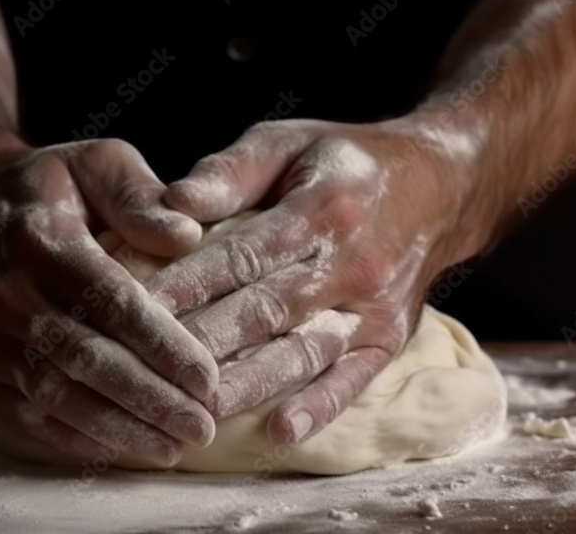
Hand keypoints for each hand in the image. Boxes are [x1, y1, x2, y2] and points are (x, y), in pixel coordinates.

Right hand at [0, 136, 218, 465]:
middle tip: (203, 425)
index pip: (109, 301)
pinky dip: (78, 438)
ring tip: (175, 446)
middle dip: (149, 399)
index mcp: (38, 237)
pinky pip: (28, 415)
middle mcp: (0, 291)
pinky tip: (125, 448)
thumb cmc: (54, 184)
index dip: (161, 345)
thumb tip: (188, 236)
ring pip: (57, 396)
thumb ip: (141, 197)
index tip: (208, 378)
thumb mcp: (100, 163)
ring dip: (119, 429)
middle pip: (86, 358)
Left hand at [144, 118, 473, 445]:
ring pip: (304, 351)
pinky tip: (281, 432)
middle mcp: (354, 262)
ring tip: (197, 412)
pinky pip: (354, 379)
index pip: (243, 253)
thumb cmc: (343, 161)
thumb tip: (174, 201)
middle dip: (204, 342)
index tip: (134, 307)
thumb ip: (231, 171)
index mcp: (323, 206)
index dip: (187, 282)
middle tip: (146, 371)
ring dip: (249, 385)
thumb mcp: (287, 141)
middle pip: (267, 309)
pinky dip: (320, 407)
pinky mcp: (390, 338)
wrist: (441, 185)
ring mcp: (376, 307)